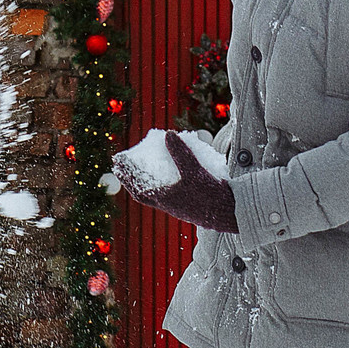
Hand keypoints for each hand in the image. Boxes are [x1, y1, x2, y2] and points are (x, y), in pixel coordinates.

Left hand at [115, 132, 236, 231]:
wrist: (232, 213)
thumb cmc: (210, 196)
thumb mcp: (195, 171)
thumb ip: (181, 153)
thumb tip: (168, 134)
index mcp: (166, 200)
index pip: (138, 190)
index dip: (126, 177)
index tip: (117, 163)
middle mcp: (170, 203)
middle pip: (145, 190)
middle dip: (134, 176)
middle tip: (126, 160)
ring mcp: (181, 202)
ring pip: (159, 190)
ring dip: (150, 176)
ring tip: (146, 160)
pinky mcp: (192, 200)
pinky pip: (173, 188)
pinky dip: (168, 176)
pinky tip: (173, 164)